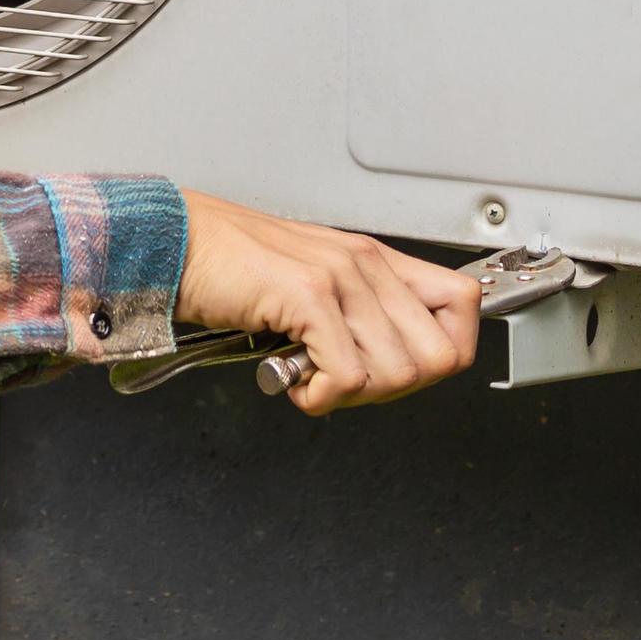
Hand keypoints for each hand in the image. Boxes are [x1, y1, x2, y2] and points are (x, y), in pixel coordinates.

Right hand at [174, 190, 479, 415]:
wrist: (176, 243)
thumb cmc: (232, 266)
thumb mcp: (313, 281)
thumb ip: (358, 312)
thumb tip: (393, 365)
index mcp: (376, 258)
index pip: (464, 306)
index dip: (444, 352)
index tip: (398, 372)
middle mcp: (366, 263)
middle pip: (441, 355)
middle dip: (396, 389)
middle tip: (348, 385)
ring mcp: (341, 278)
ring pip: (398, 373)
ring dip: (354, 395)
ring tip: (313, 378)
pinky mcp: (308, 297)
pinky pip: (349, 376)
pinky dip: (322, 396)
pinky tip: (294, 381)